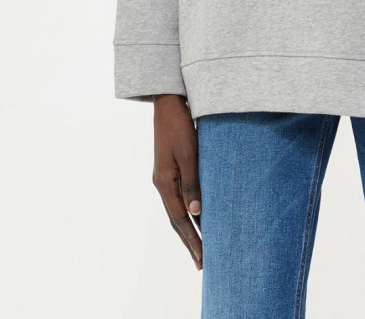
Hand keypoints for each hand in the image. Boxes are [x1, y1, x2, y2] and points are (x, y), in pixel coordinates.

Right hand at [152, 94, 202, 269]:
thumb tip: (197, 212)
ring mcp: (165, 176)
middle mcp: (162, 183)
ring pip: (177, 209)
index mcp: (164, 182)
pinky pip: (179, 196)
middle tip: (201, 263)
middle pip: (176, 219)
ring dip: (188, 229)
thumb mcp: (189, 153)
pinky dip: (188, 211)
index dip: (192, 239)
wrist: (168, 102)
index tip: (203, 258)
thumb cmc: (180, 125)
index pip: (180, 219)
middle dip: (189, 241)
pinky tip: (197, 214)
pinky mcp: (170, 168)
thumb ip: (192, 182)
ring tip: (200, 246)